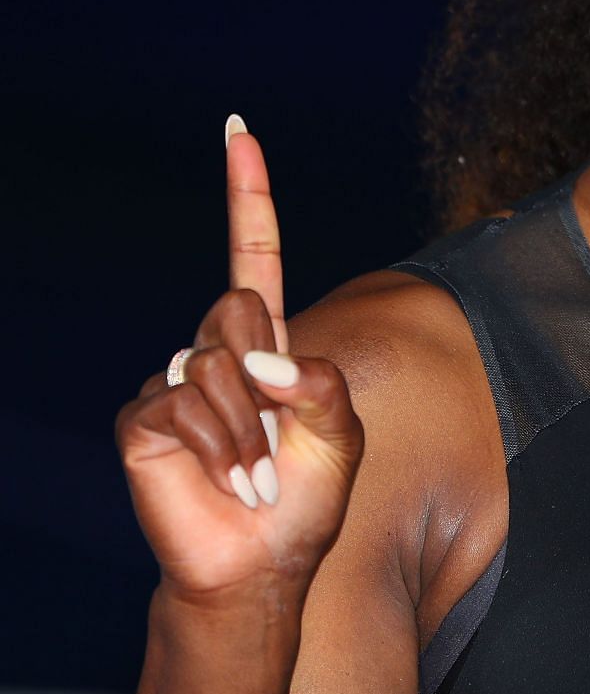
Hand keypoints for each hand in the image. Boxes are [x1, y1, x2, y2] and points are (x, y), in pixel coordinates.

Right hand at [116, 115, 364, 599]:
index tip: (240, 132)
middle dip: (272, 375)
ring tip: (260, 478)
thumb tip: (261, 358)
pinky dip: (224, 448)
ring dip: (254, 430)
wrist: (261, 561)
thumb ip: (321, 382)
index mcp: (267, 344)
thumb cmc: (304, 499)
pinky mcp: (143, 419)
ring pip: (215, 362)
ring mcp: (173, 380)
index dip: (248, 196)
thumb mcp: (341, 434)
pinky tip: (232, 483)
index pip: (252, 254)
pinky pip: (185, 404)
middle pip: (240, 306)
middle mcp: (215, 351)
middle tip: (282, 446)